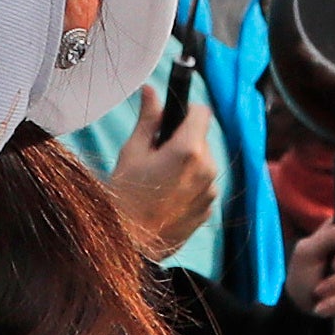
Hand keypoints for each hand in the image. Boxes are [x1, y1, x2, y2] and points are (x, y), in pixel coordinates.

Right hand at [102, 106, 221, 255]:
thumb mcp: (132, 152)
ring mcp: (210, 191)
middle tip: (155, 155)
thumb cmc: (125, 195)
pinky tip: (166, 197)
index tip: (169, 121)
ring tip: (159, 180)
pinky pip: (202, 186)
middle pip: (201, 139)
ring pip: (203, 163)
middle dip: (182, 140)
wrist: (129, 244)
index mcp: (189, 149)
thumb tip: (151, 91)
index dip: (185, 111)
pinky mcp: (208, 210)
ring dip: (187, 164)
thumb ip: (148, 119)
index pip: (201, 112)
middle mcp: (207, 168)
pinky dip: (189, 185)